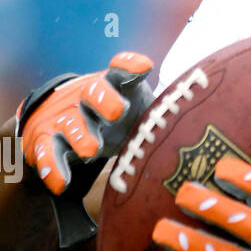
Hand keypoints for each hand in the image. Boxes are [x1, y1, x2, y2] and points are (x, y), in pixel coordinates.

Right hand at [16, 50, 153, 196]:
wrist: (70, 120)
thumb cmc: (122, 119)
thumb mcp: (143, 111)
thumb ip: (164, 114)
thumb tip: (204, 123)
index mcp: (115, 87)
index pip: (122, 71)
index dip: (131, 66)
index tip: (145, 67)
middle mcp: (89, 98)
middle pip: (94, 92)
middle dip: (104, 99)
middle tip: (117, 112)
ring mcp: (68, 118)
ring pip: (71, 123)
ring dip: (81, 134)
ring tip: (91, 151)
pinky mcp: (49, 140)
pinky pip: (47, 153)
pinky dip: (52, 168)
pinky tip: (61, 184)